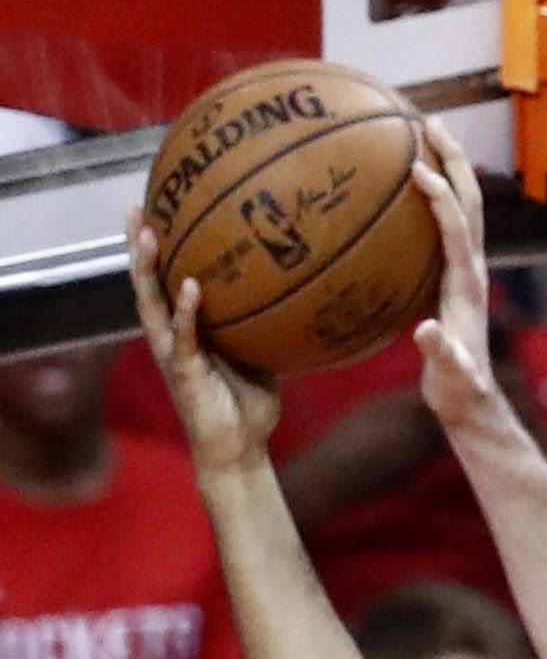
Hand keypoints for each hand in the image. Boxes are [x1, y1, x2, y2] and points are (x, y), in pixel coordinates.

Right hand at [124, 216, 280, 472]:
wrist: (241, 450)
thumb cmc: (248, 405)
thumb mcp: (260, 355)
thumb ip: (264, 324)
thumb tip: (296, 291)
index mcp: (184, 330)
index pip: (164, 280)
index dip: (157, 248)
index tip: (157, 207)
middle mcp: (170, 337)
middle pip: (147, 283)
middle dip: (139, 246)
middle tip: (137, 207)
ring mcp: (173, 354)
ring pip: (152, 304)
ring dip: (149, 269)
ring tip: (151, 234)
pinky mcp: (184, 375)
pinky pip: (183, 338)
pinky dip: (186, 312)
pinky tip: (190, 287)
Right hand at [409, 121, 500, 429]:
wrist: (470, 400)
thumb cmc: (457, 388)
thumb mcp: (448, 374)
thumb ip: (439, 353)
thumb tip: (426, 332)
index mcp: (467, 284)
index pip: (457, 228)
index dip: (440, 198)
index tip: (416, 169)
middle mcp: (472, 269)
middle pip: (470, 201)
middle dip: (453, 159)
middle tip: (430, 121)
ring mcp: (466, 271)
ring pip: (463, 207)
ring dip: (449, 168)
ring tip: (425, 134)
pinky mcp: (455, 277)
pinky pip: (446, 225)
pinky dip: (434, 196)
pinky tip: (410, 184)